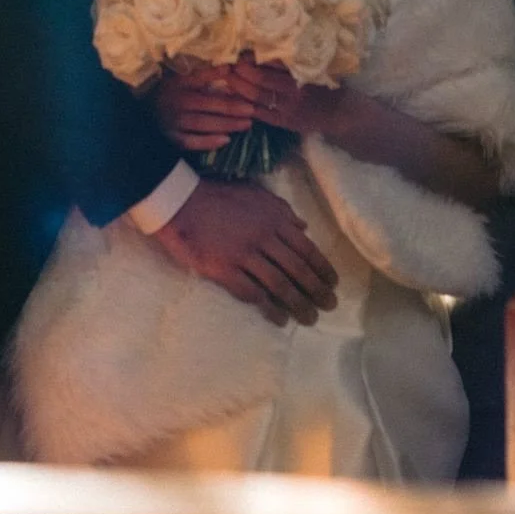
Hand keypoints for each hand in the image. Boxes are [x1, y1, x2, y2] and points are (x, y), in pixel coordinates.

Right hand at [148, 178, 337, 326]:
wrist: (180, 202)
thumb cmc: (218, 196)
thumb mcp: (255, 194)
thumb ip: (281, 210)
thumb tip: (304, 227)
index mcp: (273, 219)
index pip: (306, 248)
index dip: (323, 268)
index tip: (333, 283)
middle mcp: (263, 237)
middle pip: (297, 269)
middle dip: (317, 290)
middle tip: (329, 306)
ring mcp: (244, 255)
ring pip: (280, 284)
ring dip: (298, 304)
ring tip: (309, 318)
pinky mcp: (225, 270)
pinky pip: (253, 294)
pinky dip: (270, 309)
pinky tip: (279, 319)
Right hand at [151, 64, 255, 150]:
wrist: (146, 116)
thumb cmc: (169, 94)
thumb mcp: (181, 79)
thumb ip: (203, 75)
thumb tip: (228, 67)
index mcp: (177, 84)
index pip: (199, 77)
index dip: (215, 74)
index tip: (233, 72)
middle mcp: (175, 102)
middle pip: (207, 104)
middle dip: (231, 107)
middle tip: (251, 108)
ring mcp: (174, 122)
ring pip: (203, 124)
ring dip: (227, 124)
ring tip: (247, 123)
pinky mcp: (173, 139)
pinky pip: (193, 142)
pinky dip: (209, 142)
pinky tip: (226, 139)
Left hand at [223, 59, 344, 137]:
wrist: (342, 113)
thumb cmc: (326, 84)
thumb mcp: (315, 67)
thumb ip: (293, 60)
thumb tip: (265, 45)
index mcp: (302, 72)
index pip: (273, 62)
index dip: (253, 56)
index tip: (239, 51)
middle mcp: (295, 90)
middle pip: (261, 78)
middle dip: (241, 70)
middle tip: (227, 62)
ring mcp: (289, 108)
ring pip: (257, 96)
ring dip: (238, 87)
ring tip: (226, 77)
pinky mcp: (285, 122)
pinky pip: (260, 113)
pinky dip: (245, 105)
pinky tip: (233, 98)